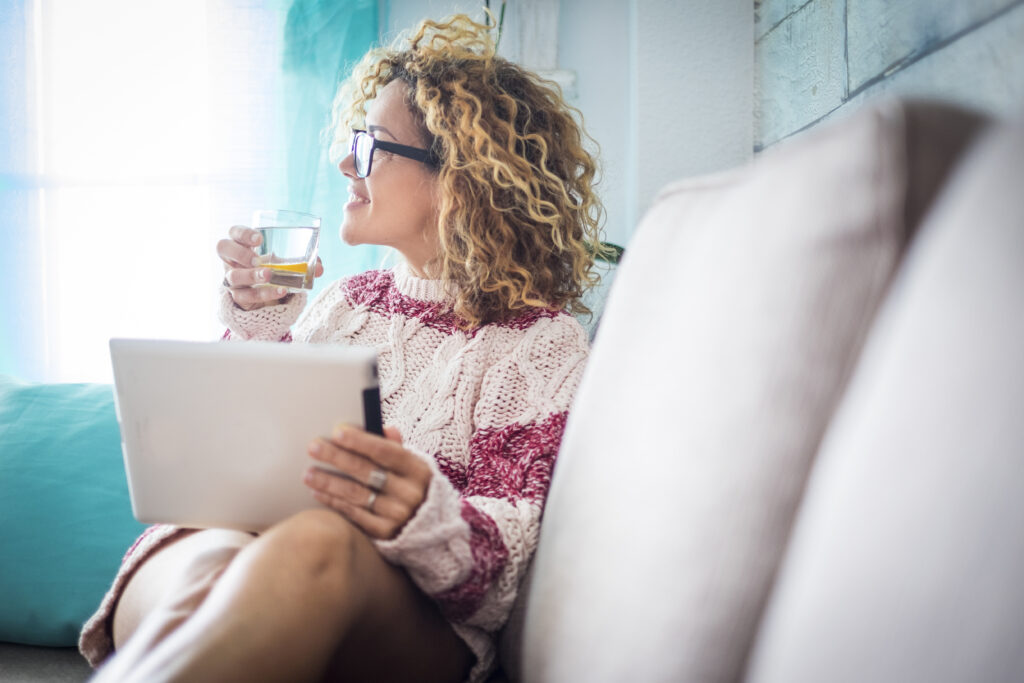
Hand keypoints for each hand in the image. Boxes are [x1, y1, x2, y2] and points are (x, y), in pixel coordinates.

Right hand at [216, 225, 323, 310]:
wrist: (262, 294)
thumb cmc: (271, 269)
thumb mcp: (283, 262)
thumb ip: (301, 261)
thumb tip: (320, 267)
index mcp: (241, 244)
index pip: (233, 232)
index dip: (242, 233)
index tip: (259, 239)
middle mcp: (231, 260)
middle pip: (223, 248)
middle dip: (240, 252)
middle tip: (257, 258)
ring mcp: (232, 279)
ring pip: (233, 276)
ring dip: (252, 275)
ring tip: (269, 275)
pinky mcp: (238, 297)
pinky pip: (247, 296)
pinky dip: (265, 293)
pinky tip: (280, 290)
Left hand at [304, 425, 431, 539]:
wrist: (428, 527)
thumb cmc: (411, 487)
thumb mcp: (412, 467)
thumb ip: (396, 448)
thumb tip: (386, 428)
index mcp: (418, 470)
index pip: (386, 451)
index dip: (360, 441)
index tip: (337, 431)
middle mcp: (410, 493)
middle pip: (366, 471)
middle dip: (337, 457)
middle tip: (313, 447)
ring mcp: (397, 515)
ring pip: (356, 494)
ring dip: (328, 482)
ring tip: (308, 473)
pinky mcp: (385, 533)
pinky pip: (353, 513)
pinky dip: (333, 502)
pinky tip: (318, 492)